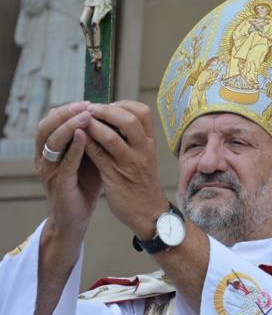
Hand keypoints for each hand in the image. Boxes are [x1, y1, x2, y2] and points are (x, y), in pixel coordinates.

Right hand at [35, 101, 99, 237]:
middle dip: (65, 113)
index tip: (87, 101)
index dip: (67, 109)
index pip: (51, 121)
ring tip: (86, 115)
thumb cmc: (84, 184)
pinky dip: (74, 147)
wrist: (76, 218)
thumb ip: (93, 138)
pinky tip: (85, 136)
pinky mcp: (59, 184)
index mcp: (50, 150)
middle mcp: (45, 158)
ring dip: (69, 126)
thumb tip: (109, 115)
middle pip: (46, 127)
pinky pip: (65, 162)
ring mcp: (49, 171)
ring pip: (52, 142)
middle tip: (85, 104)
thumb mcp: (89, 156)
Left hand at [84, 101, 167, 238]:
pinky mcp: (115, 176)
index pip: (142, 112)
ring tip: (80, 122)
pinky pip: (98, 155)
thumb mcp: (144, 155)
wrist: (148, 211)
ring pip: (111, 137)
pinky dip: (86, 144)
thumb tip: (112, 116)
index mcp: (150, 142)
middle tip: (90, 109)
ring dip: (92, 126)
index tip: (108, 105)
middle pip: (129, 120)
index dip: (123, 104)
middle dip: (106, 111)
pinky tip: (77, 139)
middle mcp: (143, 150)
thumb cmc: (142, 180)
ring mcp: (130, 163)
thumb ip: (132, 137)